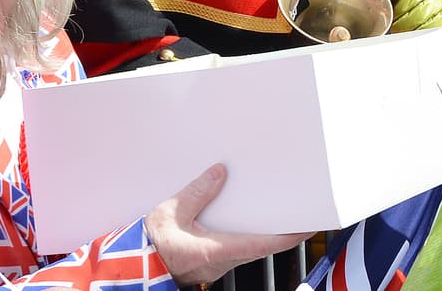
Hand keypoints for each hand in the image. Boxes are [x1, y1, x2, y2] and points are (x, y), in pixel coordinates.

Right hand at [145, 164, 310, 284]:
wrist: (132, 267)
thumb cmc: (150, 245)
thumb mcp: (170, 213)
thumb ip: (197, 193)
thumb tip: (218, 173)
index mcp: (216, 250)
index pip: (262, 244)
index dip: (289, 236)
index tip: (308, 226)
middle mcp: (223, 261)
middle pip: (262, 247)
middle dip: (284, 231)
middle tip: (303, 212)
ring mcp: (218, 265)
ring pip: (252, 250)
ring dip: (267, 234)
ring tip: (281, 211)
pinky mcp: (212, 263)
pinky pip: (239, 250)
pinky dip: (251, 236)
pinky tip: (250, 220)